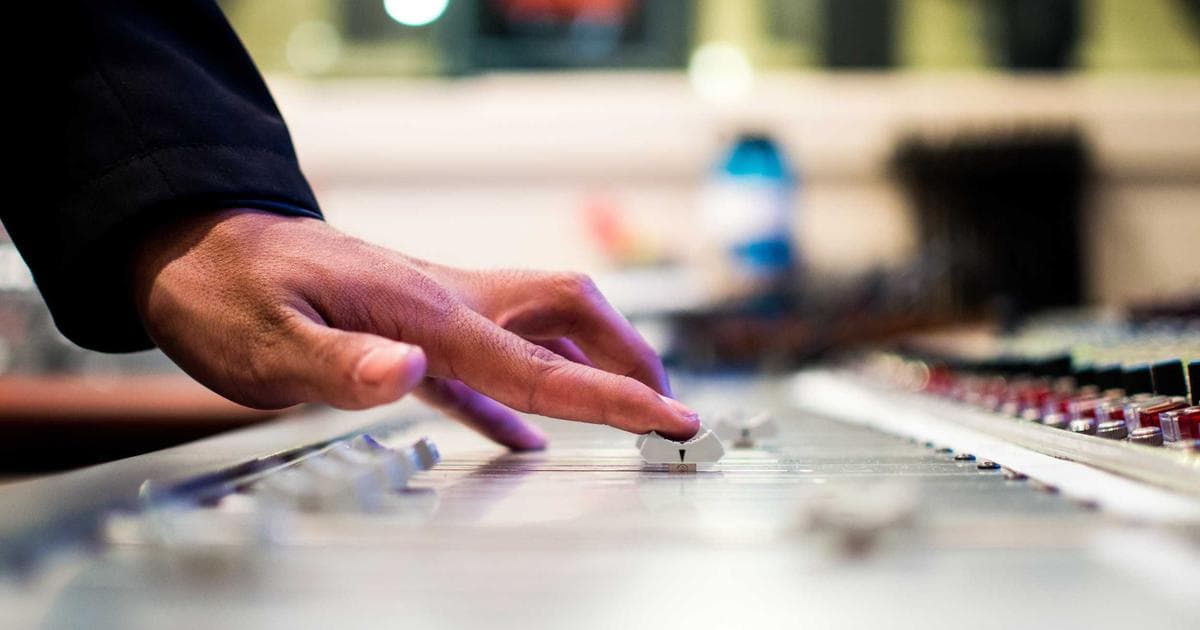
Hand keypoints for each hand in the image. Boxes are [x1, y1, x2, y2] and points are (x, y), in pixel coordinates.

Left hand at [132, 208, 699, 449]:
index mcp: (425, 311)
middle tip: (664, 404)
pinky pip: (487, 362)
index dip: (612, 395)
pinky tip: (526, 431)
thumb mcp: (265, 341)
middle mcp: (445, 302)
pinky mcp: (410, 327)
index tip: (670, 417)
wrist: (197, 245)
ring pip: (539, 328)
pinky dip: (522, 396)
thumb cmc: (226, 291)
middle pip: (567, 314)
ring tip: (624, 405)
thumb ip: (341, 362)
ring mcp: (433, 310)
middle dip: (626, 356)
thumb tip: (411, 370)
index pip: (538, 364)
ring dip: (590, 363)